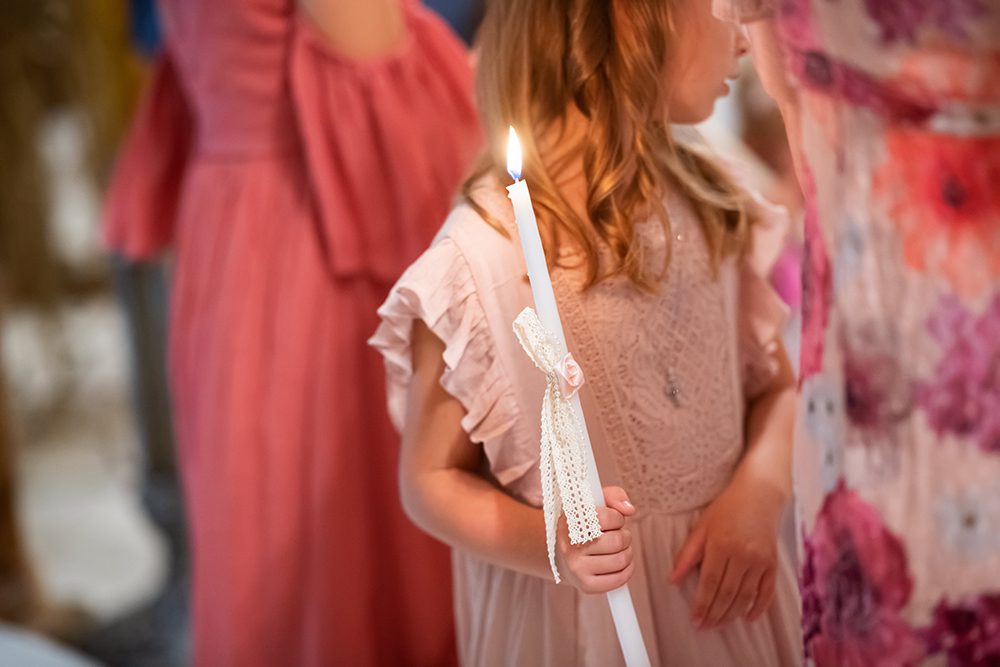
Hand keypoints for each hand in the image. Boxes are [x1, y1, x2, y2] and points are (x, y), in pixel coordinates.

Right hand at [556, 486, 636, 594]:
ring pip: (621, 560)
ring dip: (627, 552)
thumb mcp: (594, 502)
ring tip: (617, 548)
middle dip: (624, 536)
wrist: (562, 553)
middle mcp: (569, 545)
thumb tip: (629, 509)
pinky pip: (619, 579)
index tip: (613, 519)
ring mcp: (576, 567)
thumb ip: (614, 496)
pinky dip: (627, 569)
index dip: (617, 518)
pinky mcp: (586, 585)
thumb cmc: (584, 524)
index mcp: (570, 521)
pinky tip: (619, 562)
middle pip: (617, 541)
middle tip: (617, 534)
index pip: (606, 518)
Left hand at [670, 474, 784, 627]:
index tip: (694, 619)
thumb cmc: (726, 509)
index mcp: (721, 545)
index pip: (710, 582)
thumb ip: (687, 554)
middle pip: (728, 593)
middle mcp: (743, 554)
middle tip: (705, 627)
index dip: (702, 604)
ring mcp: (760, 560)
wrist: (759, 495)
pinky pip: (767, 591)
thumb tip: (672, 580)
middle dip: (715, 614)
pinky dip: (759, 607)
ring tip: (719, 625)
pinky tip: (748, 618)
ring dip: (732, 614)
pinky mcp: (773, 563)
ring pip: (746, 596)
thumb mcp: (702, 527)